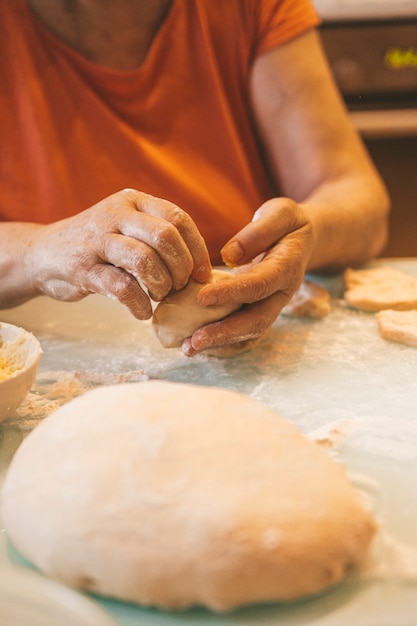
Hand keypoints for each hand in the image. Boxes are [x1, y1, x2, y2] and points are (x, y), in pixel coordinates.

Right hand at [24, 189, 211, 318]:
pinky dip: (139, 304)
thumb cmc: (97, 245)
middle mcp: (115, 214)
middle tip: (180, 287)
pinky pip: (122, 287)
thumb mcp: (126, 226)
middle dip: (181, 268)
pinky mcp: (82, 267)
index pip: (178, 218)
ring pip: (144, 260)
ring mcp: (96, 239)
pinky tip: (143, 311)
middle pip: (165, 237)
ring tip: (160, 296)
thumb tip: (200, 266)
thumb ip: (157, 235)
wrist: (41, 253)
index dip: (197, 249)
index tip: (202, 274)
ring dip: (161, 285)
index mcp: (133, 201)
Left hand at [182, 197, 312, 355]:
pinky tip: (197, 344)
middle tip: (194, 340)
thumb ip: (258, 231)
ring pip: (250, 334)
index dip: (232, 293)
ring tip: (189, 348)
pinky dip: (222, 344)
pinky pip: (244, 336)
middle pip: (257, 321)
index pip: (259, 285)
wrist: (302, 242)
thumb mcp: (281, 213)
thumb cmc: (287, 224)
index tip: (201, 298)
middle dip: (225, 333)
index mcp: (287, 268)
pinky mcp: (260, 313)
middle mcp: (282, 294)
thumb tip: (229, 256)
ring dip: (220, 344)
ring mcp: (272, 307)